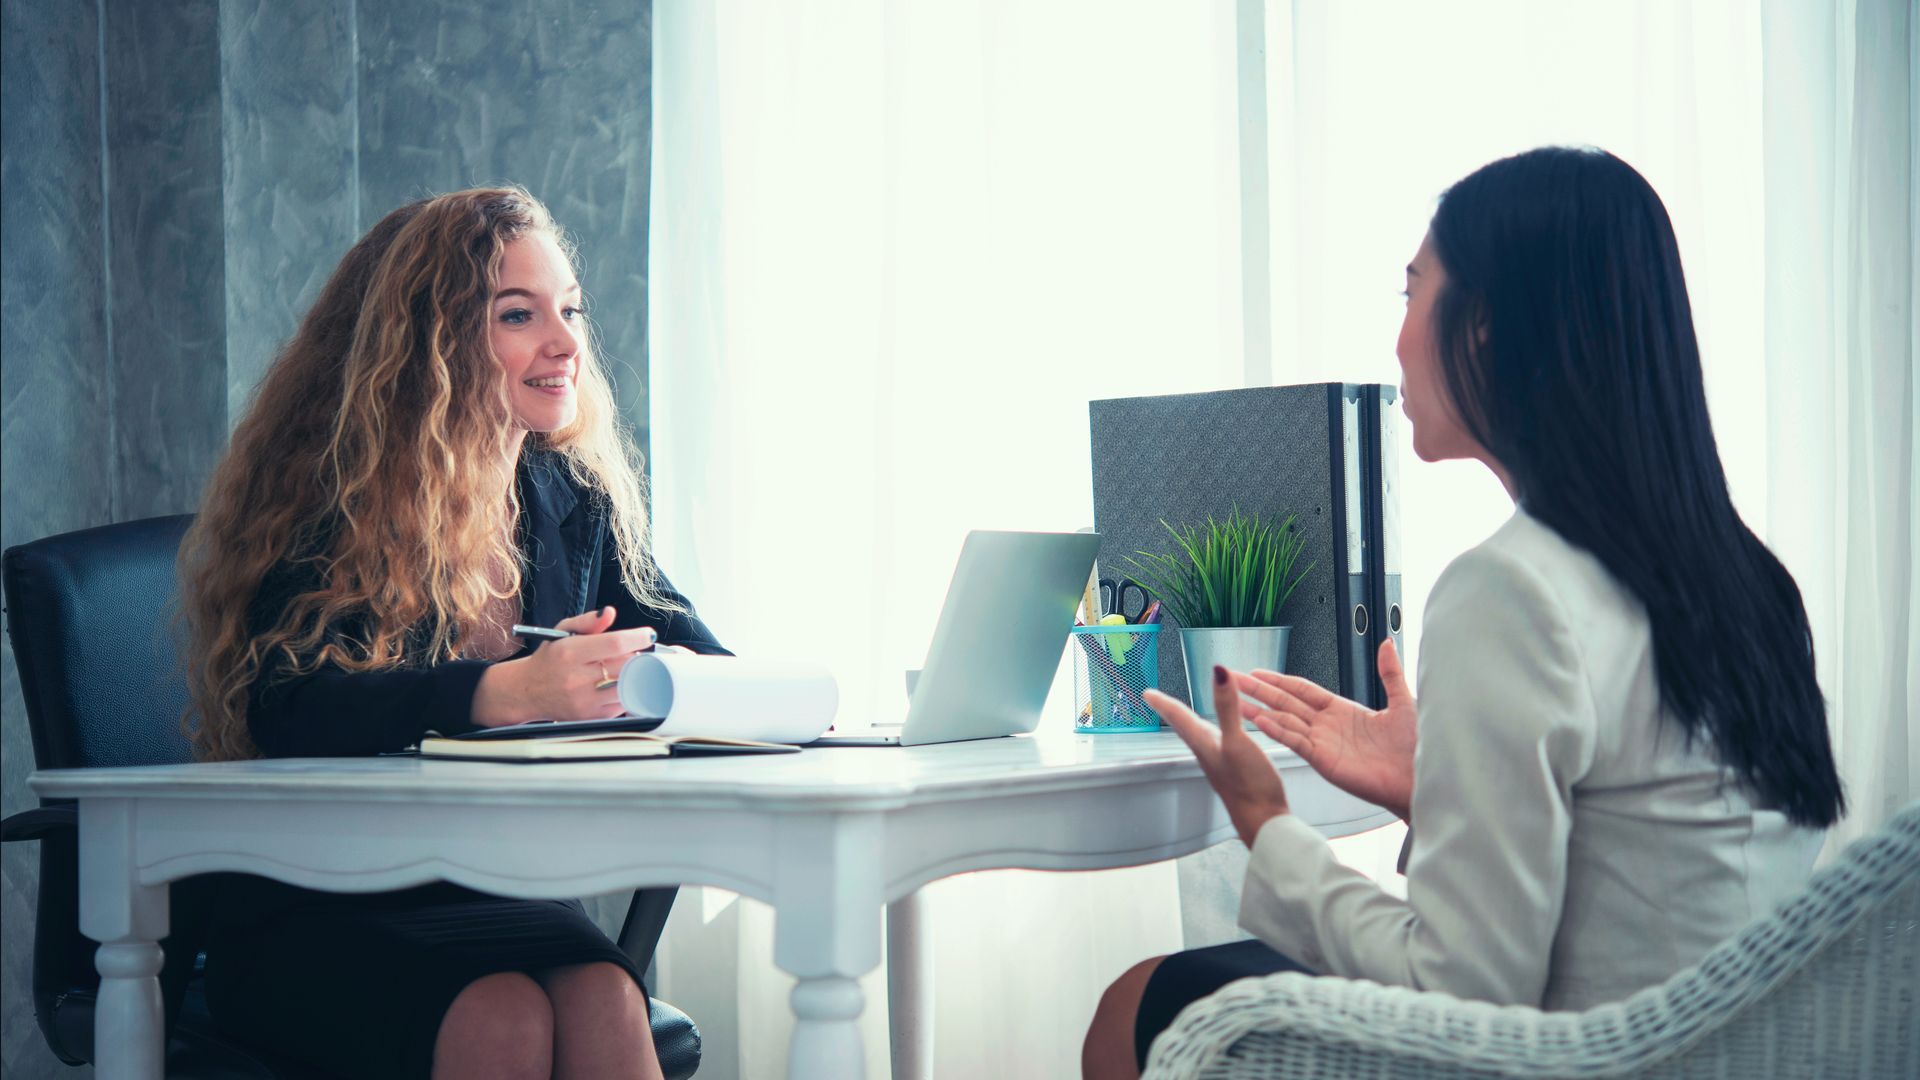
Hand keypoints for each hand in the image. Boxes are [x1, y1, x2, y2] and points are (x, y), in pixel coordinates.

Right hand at [470, 607, 659, 726]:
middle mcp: (576, 679)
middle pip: (626, 665)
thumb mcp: (562, 632)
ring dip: (635, 675)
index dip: (637, 638)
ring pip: (628, 687)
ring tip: (629, 667)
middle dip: (638, 656)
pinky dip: (626, 692)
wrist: (526, 692)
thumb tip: (610, 613)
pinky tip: (618, 684)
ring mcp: (584, 702)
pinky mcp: (591, 717)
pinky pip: (622, 704)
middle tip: (639, 651)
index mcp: (570, 653)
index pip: (614, 644)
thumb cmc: (549, 659)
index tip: (648, 635)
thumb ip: (588, 621)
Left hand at [1145, 664, 1290, 847]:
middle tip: (1161, 702)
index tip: (1147, 693)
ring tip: (1188, 716)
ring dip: (1192, 724)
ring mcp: (1220, 764)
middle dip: (1174, 712)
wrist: (1263, 822)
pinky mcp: (1235, 773)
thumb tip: (1218, 672)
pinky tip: (1225, 738)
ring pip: (1201, 738)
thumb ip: (1227, 707)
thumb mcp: (1238, 740)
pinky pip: (1219, 747)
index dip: (1163, 702)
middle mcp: (1208, 754)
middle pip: (1186, 727)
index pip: (1179, 717)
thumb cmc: (1249, 786)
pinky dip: (1216, 735)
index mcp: (1204, 744)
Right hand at [1233, 638, 1416, 819]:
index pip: (1302, 691)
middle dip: (1259, 691)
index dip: (1279, 680)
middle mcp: (1328, 726)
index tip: (1257, 672)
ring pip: (1284, 721)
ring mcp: (1323, 743)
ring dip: (1259, 710)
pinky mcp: (1324, 760)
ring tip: (1236, 701)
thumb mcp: (1403, 702)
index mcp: (1343, 710)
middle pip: (1285, 703)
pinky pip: (1295, 741)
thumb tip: (1386, 643)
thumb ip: (1390, 673)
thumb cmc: (1415, 747)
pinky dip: (1277, 731)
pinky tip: (1260, 721)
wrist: (1419, 779)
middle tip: (1234, 680)